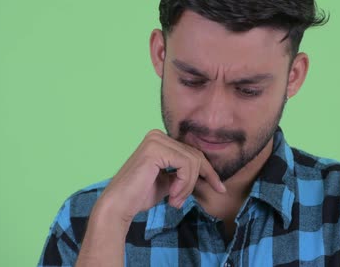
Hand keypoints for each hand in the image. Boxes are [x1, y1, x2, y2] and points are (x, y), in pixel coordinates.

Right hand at [95, 129, 225, 228]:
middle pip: (195, 156)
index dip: (209, 172)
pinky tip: (172, 194)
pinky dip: (183, 183)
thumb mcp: (169, 181)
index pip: (193, 153)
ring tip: (174, 200)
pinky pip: (185, 165)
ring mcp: (156, 140)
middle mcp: (157, 135)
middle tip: (180, 201)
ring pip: (192, 161)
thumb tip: (206, 174)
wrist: (119, 205)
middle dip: (196, 181)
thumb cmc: (139, 195)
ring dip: (187, 186)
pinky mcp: (155, 149)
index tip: (220, 188)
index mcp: (160, 140)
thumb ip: (183, 174)